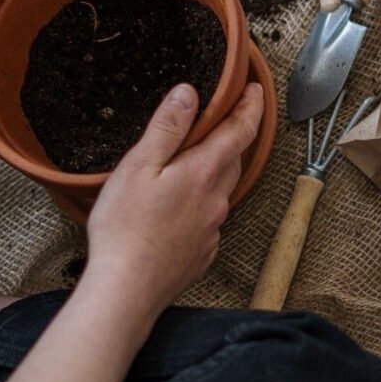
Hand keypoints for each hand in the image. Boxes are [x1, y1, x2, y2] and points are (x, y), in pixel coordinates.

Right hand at [86, 81, 263, 314]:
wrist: (127, 291)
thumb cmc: (125, 230)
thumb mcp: (139, 166)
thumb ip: (167, 128)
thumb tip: (190, 93)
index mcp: (203, 173)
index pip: (240, 131)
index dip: (251, 106)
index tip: (255, 90)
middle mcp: (216, 200)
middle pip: (234, 159)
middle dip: (233, 136)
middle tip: (224, 118)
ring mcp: (211, 230)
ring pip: (221, 190)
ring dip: (215, 170)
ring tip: (195, 160)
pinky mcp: (201, 253)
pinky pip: (209, 219)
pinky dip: (201, 203)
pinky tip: (179, 207)